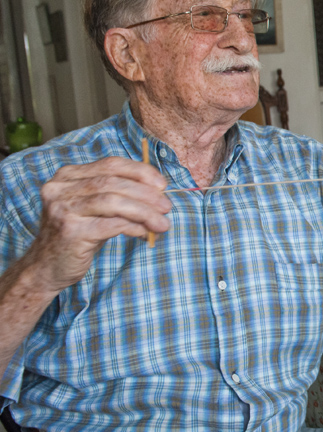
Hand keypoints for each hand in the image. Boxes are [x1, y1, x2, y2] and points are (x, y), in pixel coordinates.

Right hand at [27, 157, 170, 291]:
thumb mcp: (94, 207)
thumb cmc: (78, 233)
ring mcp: (63, 209)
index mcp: (68, 176)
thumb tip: (158, 191)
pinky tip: (144, 233)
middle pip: (114, 182)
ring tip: (162, 223)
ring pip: (113, 202)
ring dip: (144, 212)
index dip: (141, 172)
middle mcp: (61, 189)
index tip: (162, 185)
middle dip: (146, 194)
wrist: (47, 267)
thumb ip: (117, 193)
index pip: (111, 164)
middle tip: (167, 206)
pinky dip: (133, 227)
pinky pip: (111, 225)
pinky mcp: (70, 232)